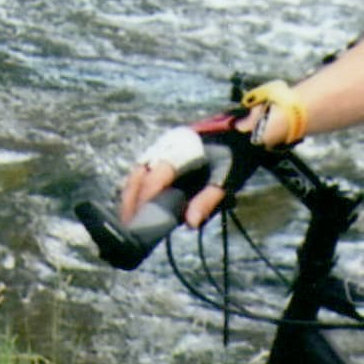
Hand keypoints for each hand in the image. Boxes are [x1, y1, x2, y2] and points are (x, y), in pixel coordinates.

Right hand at [114, 120, 231, 232]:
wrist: (235, 136)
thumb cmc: (231, 159)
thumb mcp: (225, 179)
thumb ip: (207, 200)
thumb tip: (191, 223)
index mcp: (180, 151)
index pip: (154, 179)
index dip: (144, 202)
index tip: (138, 222)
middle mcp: (166, 146)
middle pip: (138, 176)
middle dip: (130, 202)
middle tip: (128, 227)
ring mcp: (161, 147)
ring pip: (136, 172)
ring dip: (130, 195)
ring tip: (129, 219)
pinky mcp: (160, 152)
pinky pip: (141, 170)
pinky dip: (136, 188)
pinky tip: (136, 205)